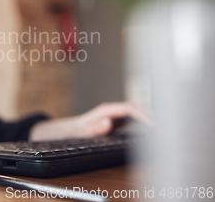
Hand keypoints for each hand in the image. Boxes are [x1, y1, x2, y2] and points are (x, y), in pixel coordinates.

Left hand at [29, 102, 153, 140]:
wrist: (71, 129)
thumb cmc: (78, 130)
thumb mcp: (84, 131)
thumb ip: (95, 127)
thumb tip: (108, 122)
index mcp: (107, 110)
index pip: (130, 108)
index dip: (144, 115)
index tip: (155, 124)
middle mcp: (113, 109)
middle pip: (137, 107)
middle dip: (152, 115)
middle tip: (165, 128)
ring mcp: (117, 113)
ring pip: (139, 110)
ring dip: (151, 117)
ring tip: (165, 129)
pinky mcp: (119, 119)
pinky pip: (137, 117)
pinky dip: (147, 121)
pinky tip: (155, 128)